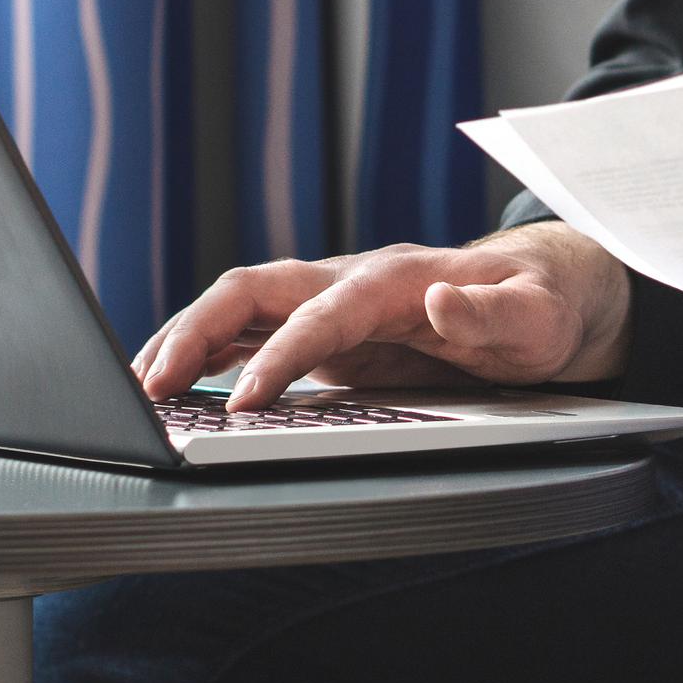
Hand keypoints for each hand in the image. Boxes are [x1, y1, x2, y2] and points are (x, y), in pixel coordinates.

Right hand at [134, 222, 632, 410]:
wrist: (546, 292)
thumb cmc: (541, 305)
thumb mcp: (537, 317)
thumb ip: (493, 312)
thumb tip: (446, 300)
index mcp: (393, 279)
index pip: (319, 313)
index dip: (278, 356)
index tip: (245, 404)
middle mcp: (349, 282)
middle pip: (251, 291)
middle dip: (193, 334)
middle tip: (149, 388)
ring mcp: (331, 303)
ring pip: (238, 309)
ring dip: (183, 342)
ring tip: (137, 388)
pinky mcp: (324, 328)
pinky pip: (250, 332)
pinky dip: (204, 353)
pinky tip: (172, 384)